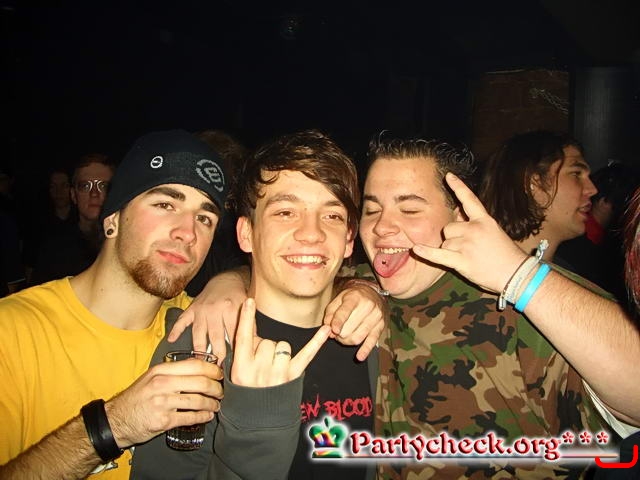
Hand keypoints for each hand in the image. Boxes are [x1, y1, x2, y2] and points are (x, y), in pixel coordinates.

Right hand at [105, 358, 223, 447]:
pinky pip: (190, 417)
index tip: (219, 374)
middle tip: (221, 392)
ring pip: (198, 401)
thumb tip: (199, 368)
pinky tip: (207, 416)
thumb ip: (173, 371)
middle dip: (216, 388)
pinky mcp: (163, 420)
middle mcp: (162, 384)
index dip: (212, 370)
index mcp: (161, 370)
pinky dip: (203, 417)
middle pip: (201, 382)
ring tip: (216, 405)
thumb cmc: (137, 398)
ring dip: (212, 404)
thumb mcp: (151, 377)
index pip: (195, 365)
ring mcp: (163, 402)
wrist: (115, 420)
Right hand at [167, 267, 248, 362]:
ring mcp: (201, 310)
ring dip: (199, 349)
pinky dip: (176, 330)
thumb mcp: (247, 308)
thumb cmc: (238, 297)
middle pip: (215, 336)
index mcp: (231, 309)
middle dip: (216, 353)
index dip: (234, 349)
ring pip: (198, 332)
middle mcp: (215, 310)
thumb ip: (251, 326)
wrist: (226, 280)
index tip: (234, 364)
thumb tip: (255, 346)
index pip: (233, 333)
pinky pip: (182, 320)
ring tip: (200, 364)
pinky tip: (171, 340)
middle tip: (218, 369)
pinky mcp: (192, 309)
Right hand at [231, 298, 330, 386]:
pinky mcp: (294, 376)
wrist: (258, 420)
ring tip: (273, 367)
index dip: (246, 318)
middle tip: (260, 364)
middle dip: (264, 348)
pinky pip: (307, 353)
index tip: (249, 301)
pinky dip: (317, 341)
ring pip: (283, 345)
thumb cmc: (246, 392)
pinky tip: (326, 330)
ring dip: (280, 352)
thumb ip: (243, 350)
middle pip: (266, 341)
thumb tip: (250, 325)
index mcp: (241, 368)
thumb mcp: (236, 372)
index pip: (243, 337)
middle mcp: (259, 371)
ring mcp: (278, 374)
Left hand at [323, 282, 384, 360]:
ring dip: (347, 341)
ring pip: (358, 336)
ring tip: (343, 338)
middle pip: (350, 328)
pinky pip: (372, 341)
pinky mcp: (380, 326)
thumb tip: (327, 328)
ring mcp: (376, 316)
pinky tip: (359, 356)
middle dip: (340, 335)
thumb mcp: (338, 299)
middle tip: (336, 334)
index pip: (345, 311)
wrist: (371, 294)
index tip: (333, 331)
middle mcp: (368, 306)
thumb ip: (330, 313)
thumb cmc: (352, 298)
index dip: (338, 322)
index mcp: (355, 297)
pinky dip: (365, 350)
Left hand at [411, 172, 527, 292]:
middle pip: (448, 228)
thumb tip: (458, 215)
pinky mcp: (462, 260)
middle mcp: (475, 229)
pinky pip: (439, 254)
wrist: (516, 274)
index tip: (448, 176)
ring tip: (469, 259)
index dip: (458, 187)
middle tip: (469, 250)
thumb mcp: (493, 232)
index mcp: (485, 220)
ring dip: (451, 251)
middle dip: (453, 238)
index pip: (469, 200)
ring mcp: (467, 244)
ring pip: (445, 243)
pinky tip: (416, 249)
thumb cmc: (505, 256)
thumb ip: (475, 223)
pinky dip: (427, 253)